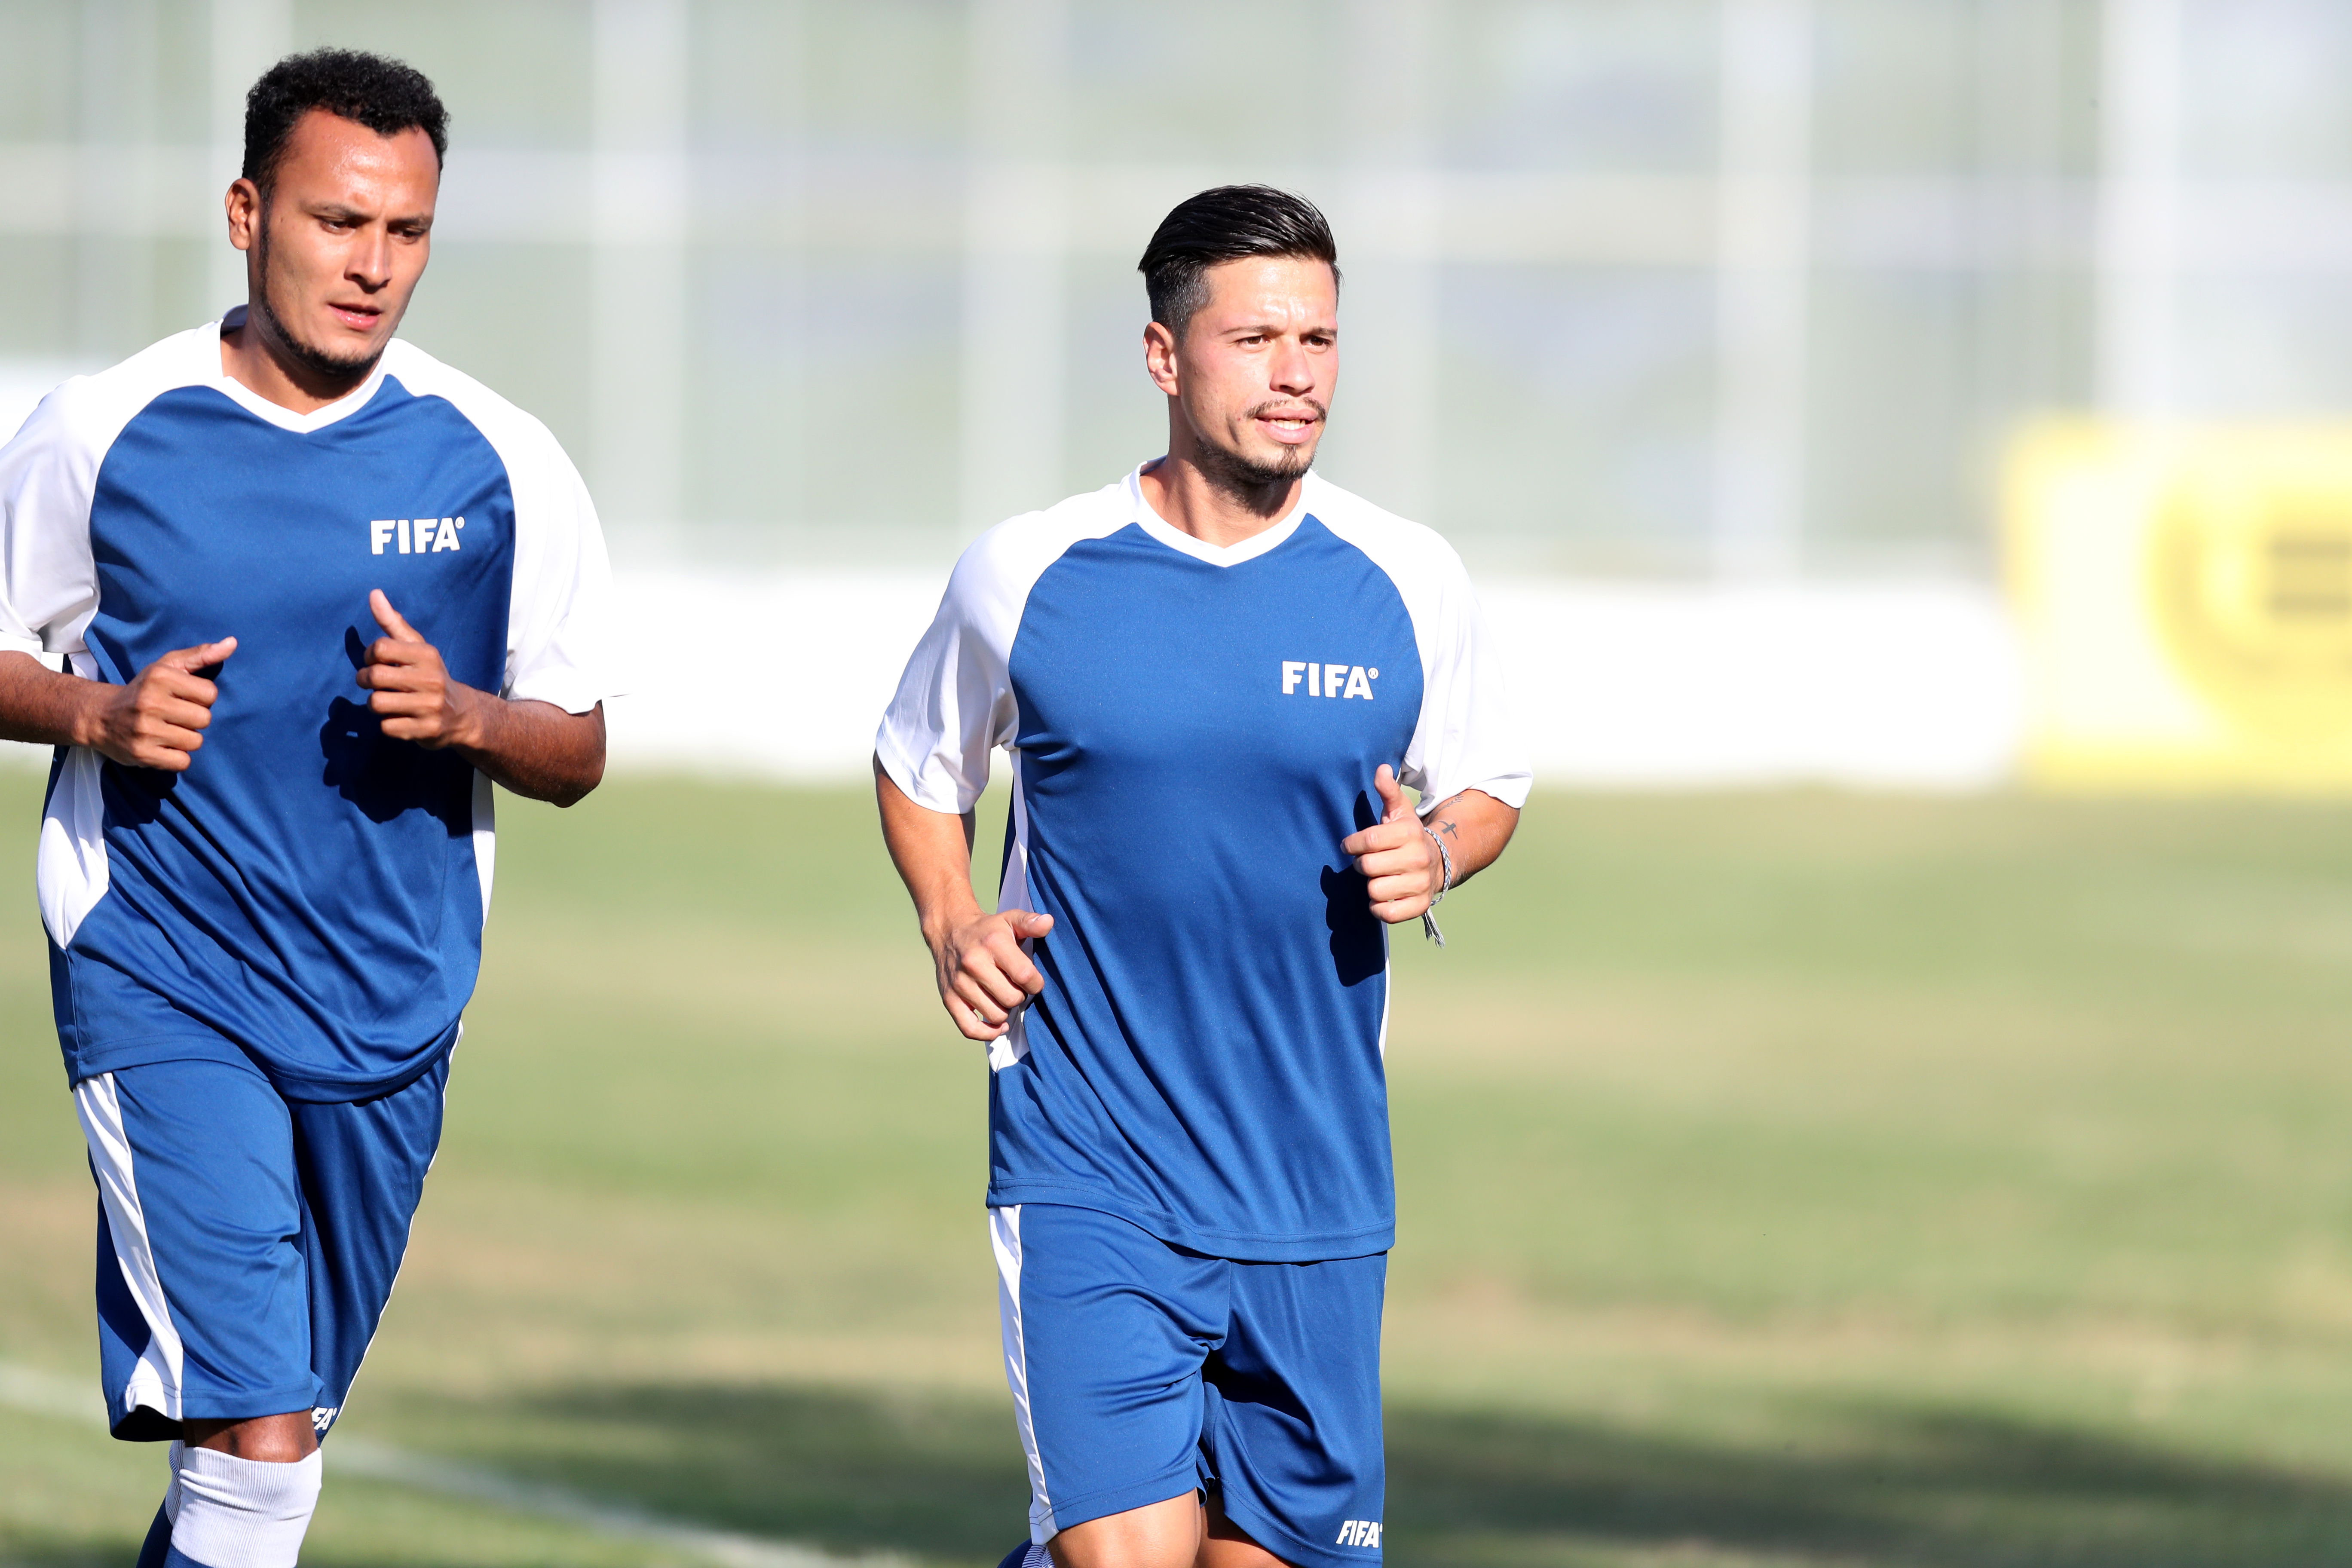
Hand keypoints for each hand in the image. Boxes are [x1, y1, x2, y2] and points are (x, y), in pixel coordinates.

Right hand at [91, 638, 236, 770]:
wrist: (99, 716)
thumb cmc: (143, 689)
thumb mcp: (167, 666)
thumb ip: (201, 655)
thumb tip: (232, 643)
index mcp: (159, 677)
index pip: (210, 693)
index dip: (202, 698)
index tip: (184, 697)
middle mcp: (150, 702)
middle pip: (205, 719)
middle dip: (195, 719)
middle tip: (175, 716)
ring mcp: (144, 730)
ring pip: (196, 742)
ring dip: (187, 739)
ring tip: (168, 730)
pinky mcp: (142, 754)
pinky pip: (183, 762)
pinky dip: (177, 757)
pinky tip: (163, 746)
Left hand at [356, 589, 478, 748]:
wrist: (462, 715)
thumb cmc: (430, 676)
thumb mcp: (417, 648)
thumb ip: (392, 622)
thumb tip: (373, 593)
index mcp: (427, 655)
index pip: (380, 648)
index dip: (369, 656)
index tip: (376, 661)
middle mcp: (431, 679)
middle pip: (375, 676)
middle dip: (366, 680)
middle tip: (374, 683)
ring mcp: (430, 706)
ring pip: (377, 703)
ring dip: (376, 704)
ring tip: (388, 702)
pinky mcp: (426, 730)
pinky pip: (387, 727)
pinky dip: (388, 724)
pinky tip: (401, 719)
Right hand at [931, 908, 1055, 1040]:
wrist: (950, 931)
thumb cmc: (987, 930)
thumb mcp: (1010, 919)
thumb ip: (1031, 922)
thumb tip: (1049, 922)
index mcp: (993, 943)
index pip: (1025, 976)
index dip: (1036, 983)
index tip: (1033, 980)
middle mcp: (974, 964)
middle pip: (1012, 998)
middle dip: (1020, 995)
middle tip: (1016, 986)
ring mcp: (960, 983)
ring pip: (995, 1014)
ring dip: (1006, 1010)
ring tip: (1004, 996)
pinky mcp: (949, 999)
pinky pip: (970, 1029)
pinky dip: (987, 1033)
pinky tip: (998, 1024)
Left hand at [1341, 764, 1441, 923]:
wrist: (1440, 861)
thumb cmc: (1408, 836)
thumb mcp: (1400, 812)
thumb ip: (1388, 791)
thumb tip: (1381, 768)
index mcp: (1409, 834)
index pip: (1369, 840)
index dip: (1352, 844)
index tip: (1348, 846)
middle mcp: (1418, 858)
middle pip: (1368, 866)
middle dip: (1362, 864)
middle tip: (1367, 862)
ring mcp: (1420, 883)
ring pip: (1375, 890)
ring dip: (1370, 886)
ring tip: (1377, 878)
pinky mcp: (1420, 905)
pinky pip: (1388, 914)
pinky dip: (1379, 908)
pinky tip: (1381, 898)